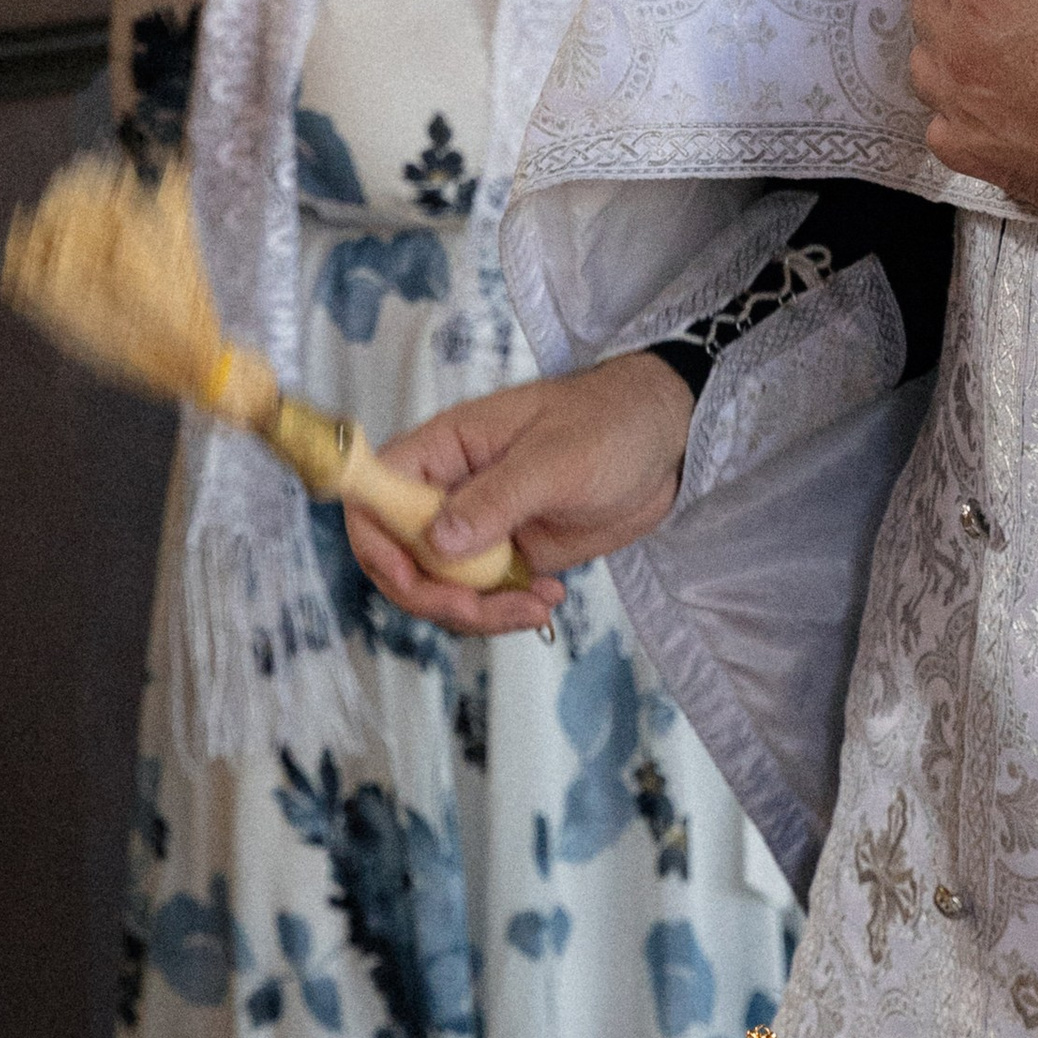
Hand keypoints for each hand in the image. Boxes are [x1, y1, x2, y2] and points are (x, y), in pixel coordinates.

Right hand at [342, 353, 696, 633]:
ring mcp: (476, 528)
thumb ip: (496, 499)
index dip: (373, 539)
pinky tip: (548, 600)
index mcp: (444, 449)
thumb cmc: (610, 423)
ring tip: (535, 608)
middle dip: (430, 595)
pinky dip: (504, 613)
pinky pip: (481, 599)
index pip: (372, 493)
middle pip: (398, 557)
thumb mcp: (556, 459)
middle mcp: (448, 490)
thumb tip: (436, 542)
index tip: (408, 576)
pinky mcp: (507, 555)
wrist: (665, 442)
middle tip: (481, 609)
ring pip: (438, 588)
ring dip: (475, 614)